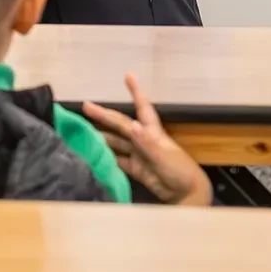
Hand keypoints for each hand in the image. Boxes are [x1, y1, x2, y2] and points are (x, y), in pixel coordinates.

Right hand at [82, 74, 209, 206]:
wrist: (187, 195)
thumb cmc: (180, 172)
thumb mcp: (163, 157)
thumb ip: (147, 143)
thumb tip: (132, 125)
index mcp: (152, 133)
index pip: (143, 108)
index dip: (136, 92)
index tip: (128, 76)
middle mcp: (144, 140)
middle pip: (121, 124)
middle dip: (104, 115)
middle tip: (86, 106)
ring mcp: (139, 155)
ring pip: (117, 142)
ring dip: (102, 136)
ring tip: (83, 132)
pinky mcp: (137, 169)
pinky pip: (118, 160)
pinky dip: (107, 157)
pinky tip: (95, 154)